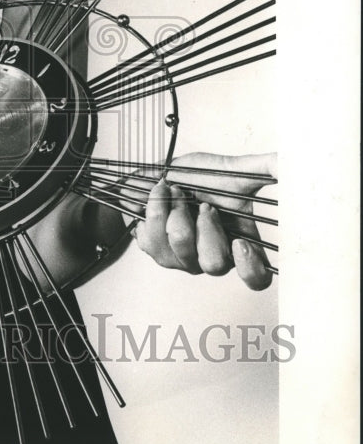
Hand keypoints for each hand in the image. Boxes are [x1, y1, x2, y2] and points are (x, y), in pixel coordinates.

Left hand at [131, 152, 276, 290]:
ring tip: (177, 193)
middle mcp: (211, 258)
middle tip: (204, 204)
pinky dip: (155, 209)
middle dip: (206, 227)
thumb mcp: (236, 171)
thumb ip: (267, 168)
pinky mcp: (156, 250)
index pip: (256, 278)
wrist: (162, 175)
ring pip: (181, 247)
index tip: (241, 242)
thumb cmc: (201, 179)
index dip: (251, 270)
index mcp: (238, 245)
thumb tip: (293, 165)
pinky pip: (152, 240)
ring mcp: (182, 258)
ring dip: (177, 211)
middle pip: (214, 264)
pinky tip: (159, 198)